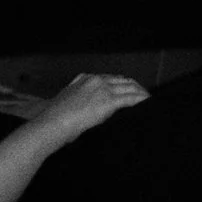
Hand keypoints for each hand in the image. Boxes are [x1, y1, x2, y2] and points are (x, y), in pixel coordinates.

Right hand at [25, 72, 149, 143]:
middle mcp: (95, 80)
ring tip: (148, 100)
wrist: (53, 123)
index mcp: (84, 79)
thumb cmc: (55, 119)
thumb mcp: (66, 104)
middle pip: (122, 80)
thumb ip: (79, 102)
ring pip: (129, 87)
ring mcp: (103, 89)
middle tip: (142, 96)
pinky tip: (147, 103)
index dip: (120, 84)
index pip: (109, 78)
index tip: (127, 90)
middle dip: (133, 87)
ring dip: (140, 93)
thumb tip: (86, 111)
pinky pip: (131, 99)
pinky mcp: (109, 101)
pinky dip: (141, 100)